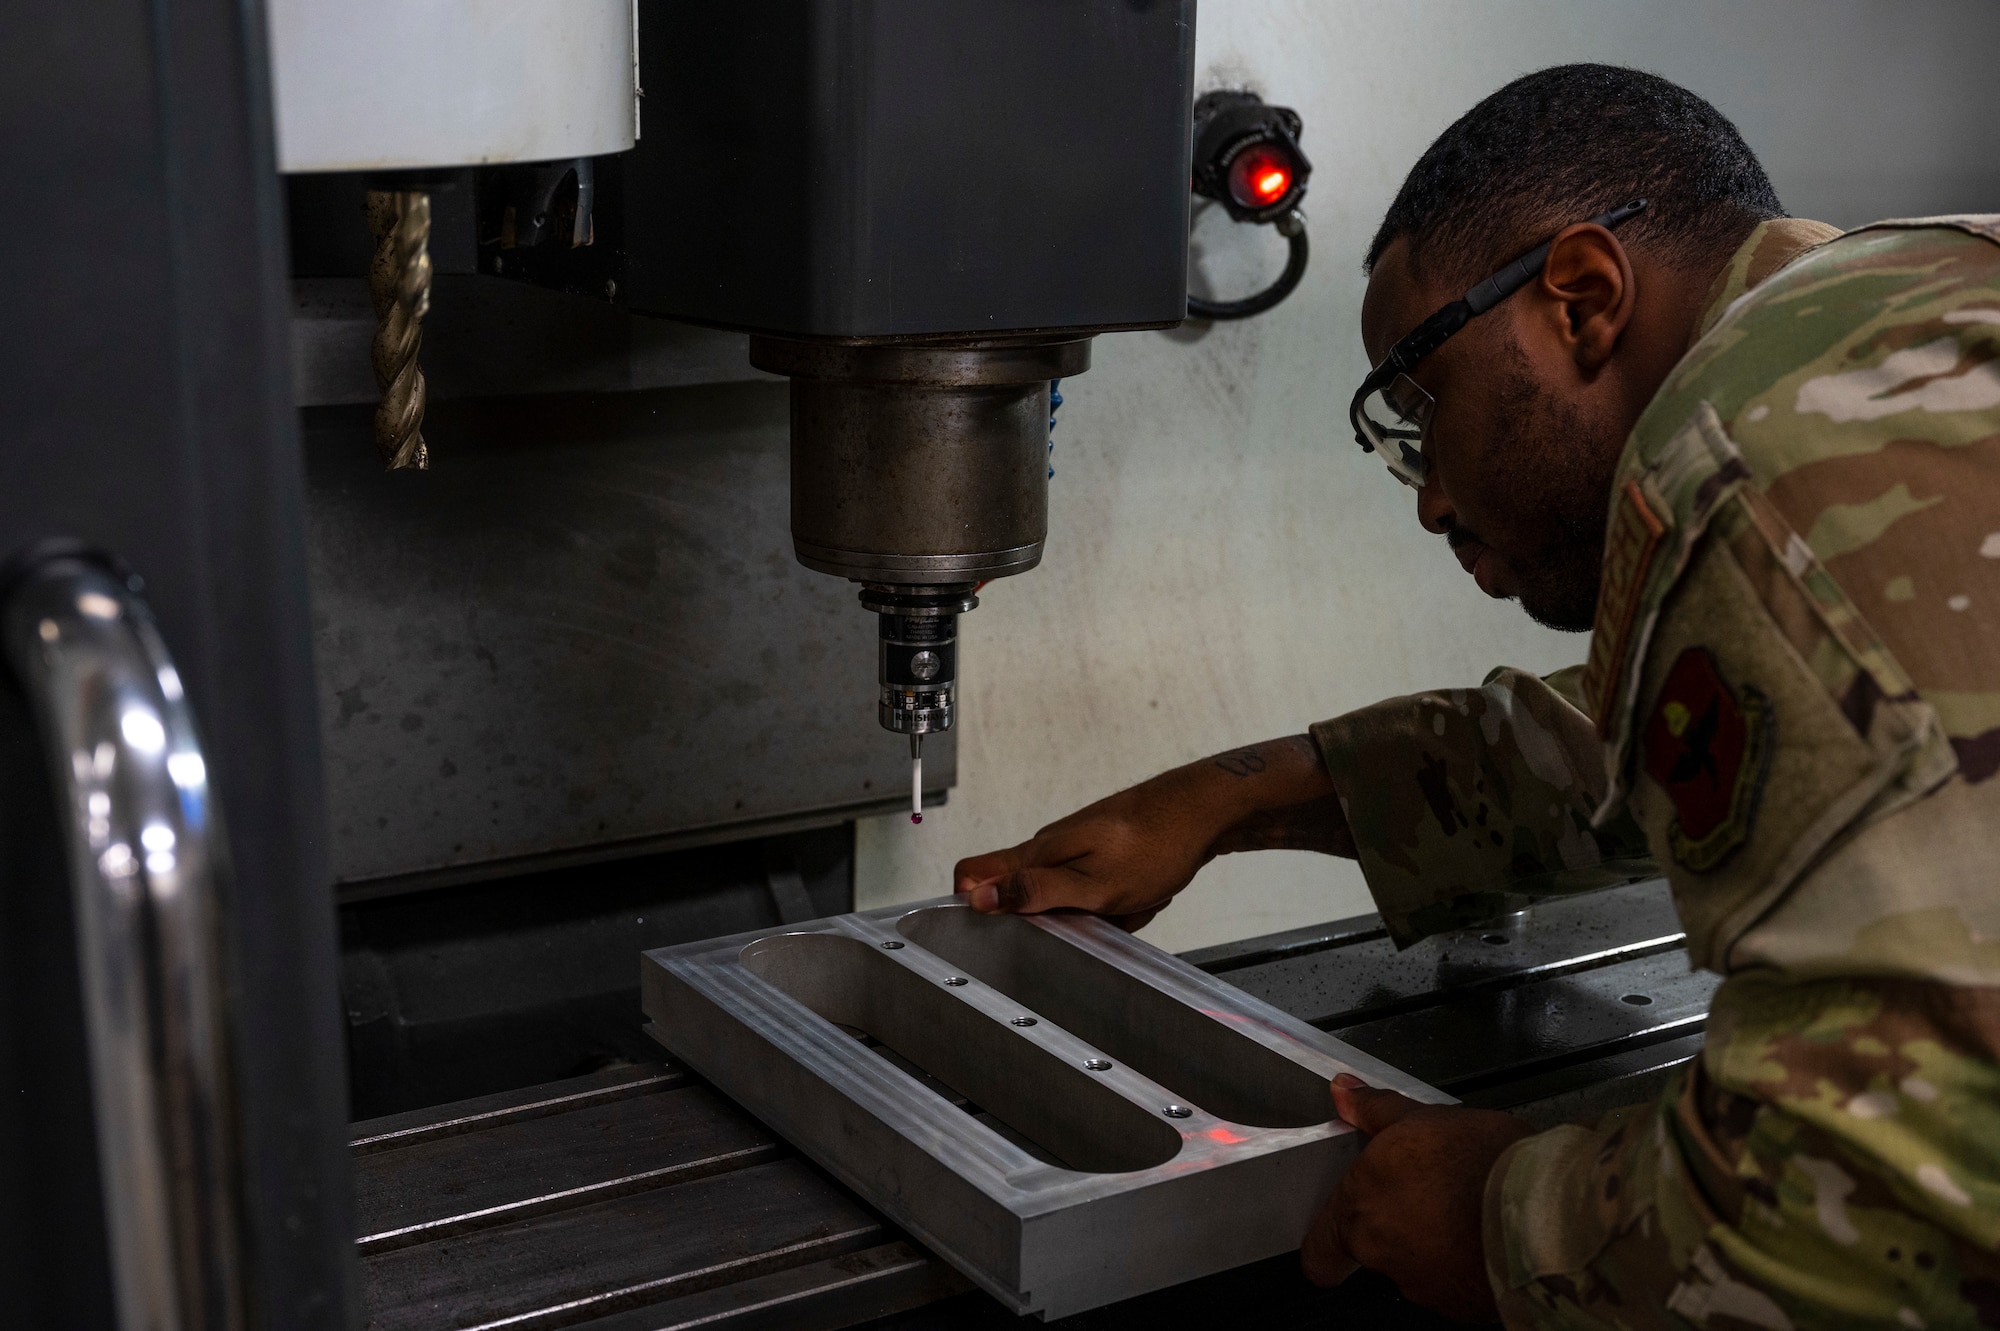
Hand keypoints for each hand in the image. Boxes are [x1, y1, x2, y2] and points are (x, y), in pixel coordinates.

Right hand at [952, 736, 1350, 928]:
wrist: (1204, 812)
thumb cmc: (1155, 845)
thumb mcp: (1092, 884)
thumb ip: (1035, 892)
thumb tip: (979, 897)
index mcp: (1038, 853)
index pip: (971, 872)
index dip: (973, 905)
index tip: (1004, 930)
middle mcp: (1050, 847)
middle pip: (1023, 896)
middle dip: (1057, 923)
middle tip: (1094, 919)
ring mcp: (1076, 849)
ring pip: (1067, 900)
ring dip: (1098, 915)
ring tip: (1128, 904)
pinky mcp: (1100, 853)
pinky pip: (1098, 894)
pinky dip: (1121, 905)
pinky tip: (1142, 895)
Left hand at [1303, 1073, 1532, 1322]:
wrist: (1543, 1210)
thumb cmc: (1479, 1162)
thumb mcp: (1421, 1118)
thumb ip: (1374, 1110)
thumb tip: (1343, 1092)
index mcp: (1360, 1211)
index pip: (1318, 1252)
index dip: (1326, 1243)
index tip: (1340, 1230)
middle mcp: (1384, 1256)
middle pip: (1373, 1251)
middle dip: (1397, 1226)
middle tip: (1428, 1194)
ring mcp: (1425, 1287)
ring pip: (1416, 1267)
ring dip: (1433, 1243)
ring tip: (1467, 1207)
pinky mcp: (1466, 1307)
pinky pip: (1456, 1284)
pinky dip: (1467, 1262)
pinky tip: (1488, 1232)